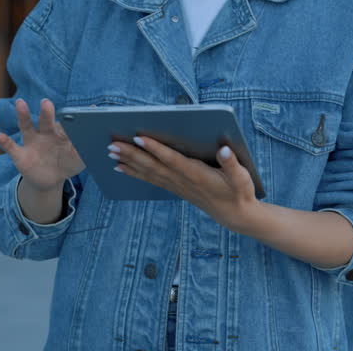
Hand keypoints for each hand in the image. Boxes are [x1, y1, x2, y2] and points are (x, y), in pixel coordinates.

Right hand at [0, 98, 84, 191]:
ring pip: (26, 127)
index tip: (77, 108)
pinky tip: (0, 136)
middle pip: (46, 121)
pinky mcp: (20, 156)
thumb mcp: (78, 160)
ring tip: (20, 103)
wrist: (50, 180)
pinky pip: (11, 148)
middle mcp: (45, 135)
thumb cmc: (66, 164)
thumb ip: (86, 152)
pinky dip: (5, 142)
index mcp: (60, 134)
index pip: (65, 123)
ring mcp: (31, 144)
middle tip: (47, 102)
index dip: (71, 116)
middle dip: (46, 112)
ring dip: (23, 115)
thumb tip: (99, 143)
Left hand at [109, 137, 259, 231]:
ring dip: (128, 162)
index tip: (138, 138)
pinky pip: (150, 179)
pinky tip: (120, 167)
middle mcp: (182, 180)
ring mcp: (176, 186)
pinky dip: (134, 173)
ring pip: (148, 173)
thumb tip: (224, 149)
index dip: (155, 149)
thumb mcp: (242, 178)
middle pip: (153, 166)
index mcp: (197, 174)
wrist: (235, 215)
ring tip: (110, 152)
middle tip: (112, 145)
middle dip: (131, 154)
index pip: (172, 160)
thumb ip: (232, 164)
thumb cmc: (239, 192)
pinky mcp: (174, 188)